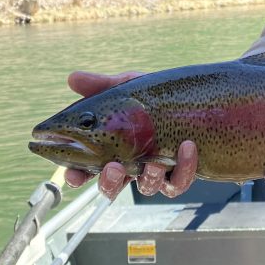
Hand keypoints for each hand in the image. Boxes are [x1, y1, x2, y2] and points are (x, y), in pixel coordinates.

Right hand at [62, 71, 198, 200]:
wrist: (192, 96)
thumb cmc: (152, 96)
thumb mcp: (127, 88)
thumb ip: (101, 86)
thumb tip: (72, 77)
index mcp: (111, 147)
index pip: (87, 169)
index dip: (77, 176)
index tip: (73, 174)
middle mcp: (131, 164)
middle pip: (112, 187)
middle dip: (109, 183)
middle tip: (112, 169)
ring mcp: (155, 171)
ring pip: (147, 187)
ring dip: (149, 178)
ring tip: (154, 162)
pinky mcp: (180, 172)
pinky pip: (179, 181)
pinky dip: (184, 167)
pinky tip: (187, 146)